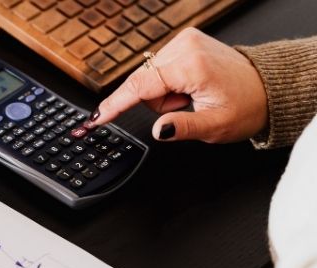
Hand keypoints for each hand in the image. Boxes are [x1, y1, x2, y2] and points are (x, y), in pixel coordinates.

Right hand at [87, 28, 267, 142]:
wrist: (266, 87)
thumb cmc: (246, 105)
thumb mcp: (216, 127)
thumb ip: (183, 129)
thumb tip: (159, 130)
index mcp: (192, 66)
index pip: (141, 86)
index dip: (116, 105)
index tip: (96, 118)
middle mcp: (186, 46)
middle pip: (143, 83)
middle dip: (158, 102)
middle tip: (186, 107)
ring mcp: (184, 41)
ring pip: (149, 77)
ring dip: (163, 93)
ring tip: (191, 97)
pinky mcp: (184, 41)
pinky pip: (158, 69)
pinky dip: (168, 83)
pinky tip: (188, 87)